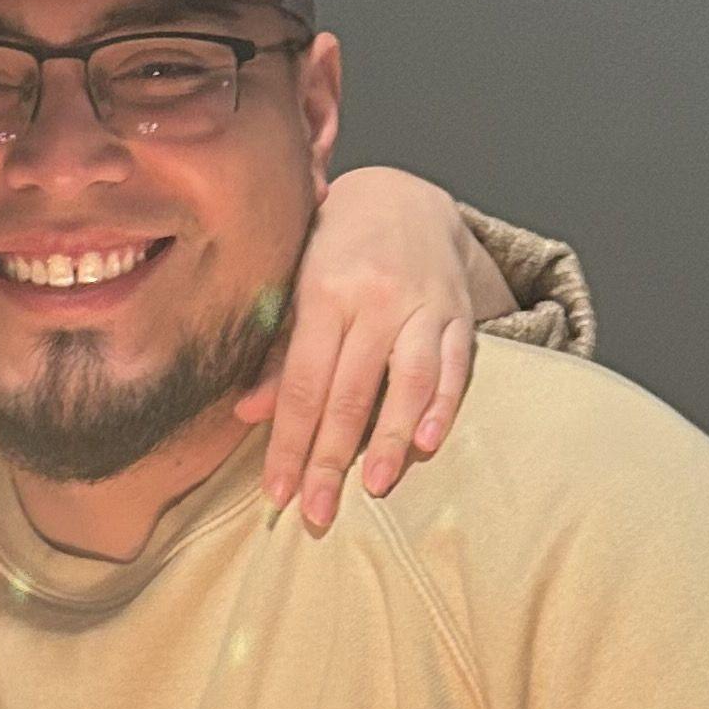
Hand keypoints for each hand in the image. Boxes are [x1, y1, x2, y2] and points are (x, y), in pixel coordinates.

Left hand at [238, 164, 497, 531]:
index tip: (277, 494)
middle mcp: (377, 300)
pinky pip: (456, 365)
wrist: (405, 196)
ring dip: (392, 438)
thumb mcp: (297, 284)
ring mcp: (424, 307)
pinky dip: (444, 405)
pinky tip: (429, 442)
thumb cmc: (337, 248)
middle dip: (332, 458)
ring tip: (376, 486)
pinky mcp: (460, 314)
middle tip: (318, 512)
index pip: (304, 383)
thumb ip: (279, 351)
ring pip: (409, 380)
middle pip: (352, 392)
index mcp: (326, 292)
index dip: (290, 442)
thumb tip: (248, 413)